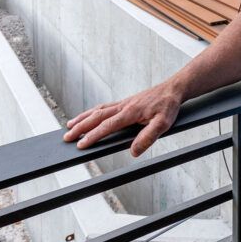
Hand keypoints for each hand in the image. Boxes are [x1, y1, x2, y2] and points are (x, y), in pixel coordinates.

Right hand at [62, 82, 183, 153]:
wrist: (173, 89)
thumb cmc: (168, 106)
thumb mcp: (163, 124)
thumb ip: (148, 137)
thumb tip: (133, 152)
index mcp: (130, 112)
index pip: (107, 126)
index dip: (92, 136)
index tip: (80, 145)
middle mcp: (123, 106)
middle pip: (97, 117)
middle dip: (80, 127)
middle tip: (67, 137)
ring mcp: (123, 103)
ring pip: (98, 110)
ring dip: (83, 118)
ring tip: (70, 126)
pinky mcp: (125, 102)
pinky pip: (104, 107)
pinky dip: (92, 112)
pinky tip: (89, 117)